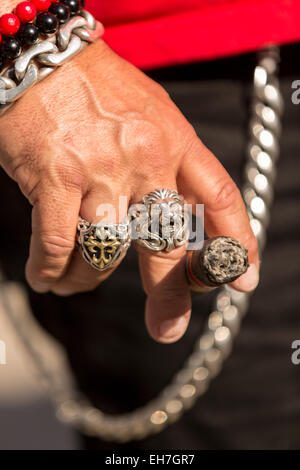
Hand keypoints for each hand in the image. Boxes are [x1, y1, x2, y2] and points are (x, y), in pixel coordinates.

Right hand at [0, 40, 258, 342]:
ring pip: (105, 252)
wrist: (42, 55)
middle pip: (168, 242)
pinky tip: (45, 279)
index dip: (235, 243)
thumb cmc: (97, 86)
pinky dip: (50, 270)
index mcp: (176, 140)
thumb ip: (171, 159)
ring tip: (72, 282)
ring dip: (87, 279)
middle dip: (171, 293)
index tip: (240, 280)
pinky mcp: (54, 178)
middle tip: (167, 328)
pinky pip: (58, 244)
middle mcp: (144, 159)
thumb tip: (177, 211)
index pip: (219, 199)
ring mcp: (99, 171)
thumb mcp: (152, 112)